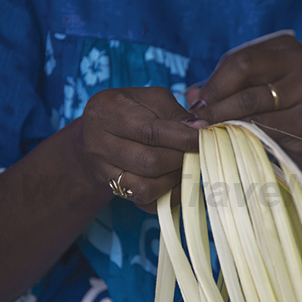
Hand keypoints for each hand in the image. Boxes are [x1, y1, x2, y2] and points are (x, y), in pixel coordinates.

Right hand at [80, 87, 208, 212]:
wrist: (99, 133)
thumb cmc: (133, 109)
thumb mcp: (152, 99)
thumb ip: (175, 113)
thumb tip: (200, 129)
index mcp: (107, 111)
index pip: (150, 132)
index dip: (183, 138)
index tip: (203, 138)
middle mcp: (98, 143)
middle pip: (150, 162)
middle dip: (181, 158)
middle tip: (197, 151)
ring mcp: (102, 171)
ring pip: (147, 187)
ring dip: (176, 178)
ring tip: (186, 163)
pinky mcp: (112, 190)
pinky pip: (146, 202)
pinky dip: (169, 195)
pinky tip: (177, 179)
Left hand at [186, 35, 301, 180]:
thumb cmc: (301, 117)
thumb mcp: (271, 93)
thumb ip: (234, 89)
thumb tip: (190, 93)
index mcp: (287, 50)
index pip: (237, 59)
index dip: (212, 82)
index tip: (195, 103)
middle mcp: (299, 63)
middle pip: (241, 70)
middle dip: (213, 97)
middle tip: (195, 119)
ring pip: (247, 101)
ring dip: (219, 118)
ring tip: (203, 132)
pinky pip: (260, 126)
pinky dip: (238, 134)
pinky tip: (226, 141)